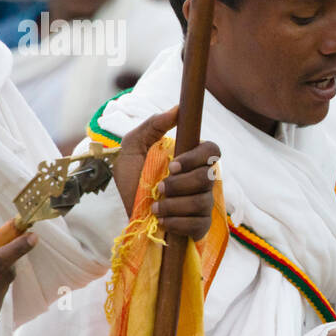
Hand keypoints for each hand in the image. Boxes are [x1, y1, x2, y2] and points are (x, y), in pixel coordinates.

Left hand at [112, 105, 221, 239]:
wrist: (123, 214)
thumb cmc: (131, 181)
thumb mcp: (133, 148)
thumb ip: (153, 126)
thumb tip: (177, 109)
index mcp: (190, 159)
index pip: (212, 150)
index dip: (196, 158)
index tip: (172, 165)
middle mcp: (202, 180)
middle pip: (207, 177)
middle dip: (179, 184)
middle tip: (159, 188)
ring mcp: (203, 203)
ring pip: (201, 202)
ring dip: (173, 205)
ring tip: (155, 207)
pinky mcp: (200, 226)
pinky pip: (198, 223)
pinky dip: (176, 222)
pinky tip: (162, 220)